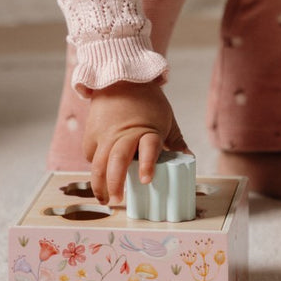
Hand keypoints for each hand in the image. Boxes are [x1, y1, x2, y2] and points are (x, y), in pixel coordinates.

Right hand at [82, 80, 189, 203]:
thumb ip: (175, 142)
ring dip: (99, 184)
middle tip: (118, 200)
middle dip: (115, 182)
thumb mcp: (166, 120)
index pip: (148, 148)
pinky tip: (100, 178)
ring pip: (98, 163)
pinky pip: (91, 156)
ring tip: (105, 200)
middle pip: (117, 160)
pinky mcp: (91, 134)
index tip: (147, 180)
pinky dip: (95, 168)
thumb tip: (189, 160)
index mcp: (147, 130)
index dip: (148, 164)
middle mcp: (124, 134)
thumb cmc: (147, 102)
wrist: (121, 79)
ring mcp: (105, 134)